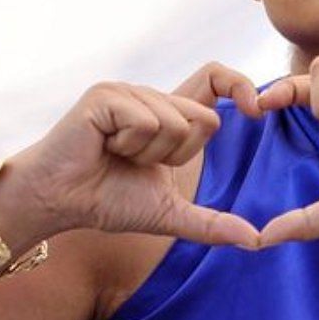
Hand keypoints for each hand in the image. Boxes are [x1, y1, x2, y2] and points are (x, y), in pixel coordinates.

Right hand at [8, 64, 260, 245]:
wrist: (60, 202)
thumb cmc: (106, 202)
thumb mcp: (170, 214)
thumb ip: (211, 224)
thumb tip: (257, 240)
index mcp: (168, 114)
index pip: (215, 79)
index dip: (241, 86)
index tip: (258, 110)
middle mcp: (151, 95)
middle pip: (204, 118)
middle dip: (178, 155)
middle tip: (138, 163)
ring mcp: (128, 91)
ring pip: (175, 122)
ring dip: (149, 154)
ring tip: (116, 155)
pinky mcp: (106, 95)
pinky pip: (146, 121)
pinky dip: (129, 145)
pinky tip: (103, 147)